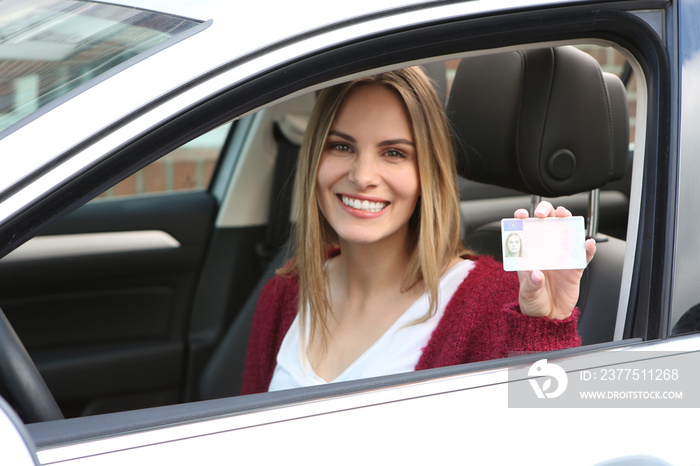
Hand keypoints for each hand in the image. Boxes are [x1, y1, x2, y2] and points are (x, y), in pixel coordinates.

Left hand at [513, 201, 595, 319]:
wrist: (549, 317)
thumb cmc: (534, 303)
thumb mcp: (527, 295)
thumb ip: (530, 284)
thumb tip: (536, 274)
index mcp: (529, 255)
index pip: (524, 231)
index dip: (523, 219)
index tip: (521, 214)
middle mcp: (545, 252)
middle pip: (547, 224)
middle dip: (546, 213)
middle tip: (543, 214)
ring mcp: (561, 258)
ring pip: (566, 233)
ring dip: (567, 221)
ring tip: (565, 216)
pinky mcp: (574, 269)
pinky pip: (582, 256)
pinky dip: (587, 249)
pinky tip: (588, 244)